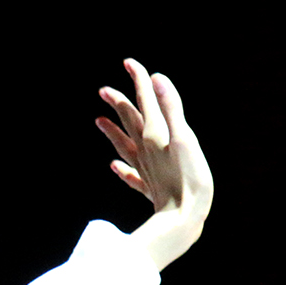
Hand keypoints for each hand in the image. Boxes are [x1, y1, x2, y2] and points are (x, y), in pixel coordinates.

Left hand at [96, 58, 213, 269]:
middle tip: (103, 90)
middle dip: (118, 104)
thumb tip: (155, 78)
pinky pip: (132, 176)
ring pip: (124, 147)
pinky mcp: (150, 189)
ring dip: (112, 133)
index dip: (138, 80)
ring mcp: (146, 170)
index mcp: (154, 135)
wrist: (182, 221)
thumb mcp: (184, 138)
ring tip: (98, 122)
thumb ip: (170, 108)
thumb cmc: (187, 179)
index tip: (128, 62)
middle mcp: (146, 151)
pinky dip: (122, 169)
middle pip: (129, 122)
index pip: (144, 101)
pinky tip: (114, 167)